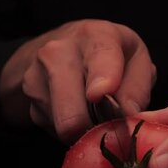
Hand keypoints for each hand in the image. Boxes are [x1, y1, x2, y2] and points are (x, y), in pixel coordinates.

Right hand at [0, 19, 155, 143]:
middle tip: (113, 130)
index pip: (99, 59)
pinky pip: (53, 129)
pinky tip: (77, 111)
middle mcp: (59, 51)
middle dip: (96, 131)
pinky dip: (70, 129)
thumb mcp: (135, 59)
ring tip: (94, 114)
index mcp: (95, 36)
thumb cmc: (108, 56)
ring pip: (63, 127)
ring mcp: (37, 74)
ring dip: (84, 130)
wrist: (61, 47)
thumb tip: (130, 116)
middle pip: (72, 112)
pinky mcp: (29, 97)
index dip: (102, 80)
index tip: (101, 95)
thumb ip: (138, 86)